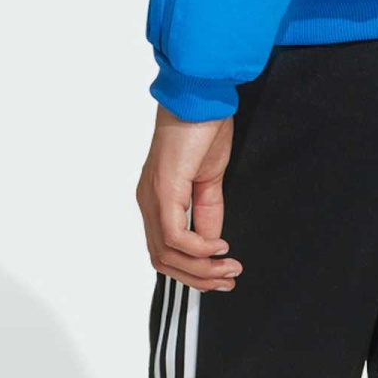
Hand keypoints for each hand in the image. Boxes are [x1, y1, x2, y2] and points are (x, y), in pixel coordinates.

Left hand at [137, 110, 241, 291]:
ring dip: (201, 269)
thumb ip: (208, 212)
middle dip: (198, 278)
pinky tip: (220, 247)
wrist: (200, 98)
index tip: (224, 276)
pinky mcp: (164, 190)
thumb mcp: (210, 181)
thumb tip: (213, 243)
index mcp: (157, 200)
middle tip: (229, 279)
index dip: (193, 272)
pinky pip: (175, 235)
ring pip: (167, 254)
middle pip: (163, 260)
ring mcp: (152, 197)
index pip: (165, 251)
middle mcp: (148, 202)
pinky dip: (199, 248)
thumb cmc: (203, 129)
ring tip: (229, 268)